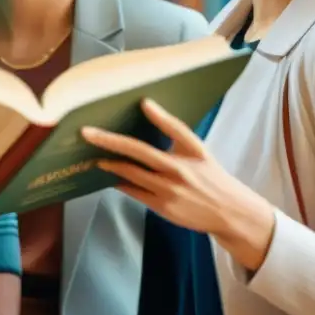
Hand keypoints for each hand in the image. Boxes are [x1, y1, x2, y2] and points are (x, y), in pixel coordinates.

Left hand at [80, 98, 276, 270]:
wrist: (229, 213)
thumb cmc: (210, 176)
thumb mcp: (198, 150)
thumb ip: (173, 129)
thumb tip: (146, 104)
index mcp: (192, 151)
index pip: (175, 128)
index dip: (159, 115)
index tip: (142, 101)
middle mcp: (180, 170)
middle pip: (139, 151)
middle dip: (109, 141)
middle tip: (85, 133)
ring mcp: (169, 190)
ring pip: (131, 173)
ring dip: (109, 163)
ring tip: (92, 154)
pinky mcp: (162, 207)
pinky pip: (133, 191)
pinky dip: (119, 181)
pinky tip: (108, 173)